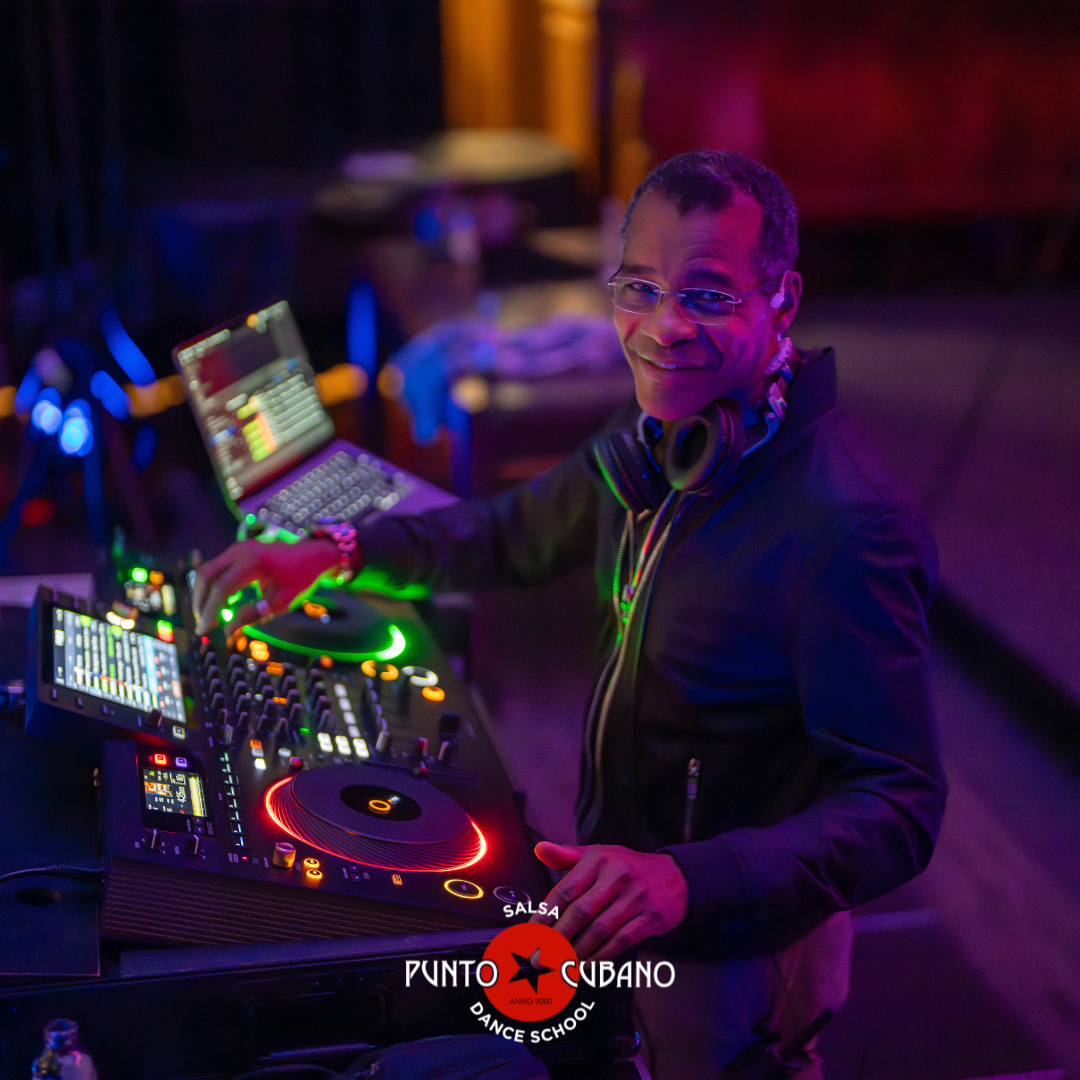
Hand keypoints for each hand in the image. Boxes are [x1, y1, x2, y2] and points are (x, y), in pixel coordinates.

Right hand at [192, 539, 341, 633]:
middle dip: (201, 603)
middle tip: (203, 625)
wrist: (313, 556)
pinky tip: (212, 602)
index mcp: (254, 563)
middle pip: (207, 576)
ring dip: (203, 594)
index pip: (222, 588)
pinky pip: (215, 566)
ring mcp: (238, 547)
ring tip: (207, 616)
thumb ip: (254, 615)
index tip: (205, 630)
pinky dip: (210, 584)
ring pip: (207, 570)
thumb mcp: (282, 602)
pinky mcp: (237, 549)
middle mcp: (242, 551)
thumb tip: (228, 631)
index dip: (210, 611)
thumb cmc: (300, 580)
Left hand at [529, 842, 688, 960]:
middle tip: (538, 958)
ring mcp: (635, 898)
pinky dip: (600, 957)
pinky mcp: (650, 918)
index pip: (566, 890)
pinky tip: (585, 966)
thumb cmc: (627, 867)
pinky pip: (620, 941)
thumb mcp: (599, 855)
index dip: (546, 915)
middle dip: (556, 939)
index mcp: (598, 860)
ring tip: (558, 966)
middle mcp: (616, 877)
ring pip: (599, 931)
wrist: (674, 877)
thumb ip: (567, 856)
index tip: (530, 934)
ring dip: (575, 952)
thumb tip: (540, 850)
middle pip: (580, 912)